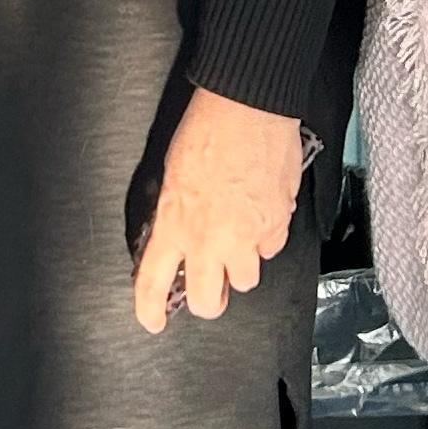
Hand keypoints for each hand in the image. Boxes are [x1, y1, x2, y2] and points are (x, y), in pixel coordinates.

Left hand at [132, 88, 304, 335]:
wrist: (247, 108)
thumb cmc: (206, 131)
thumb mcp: (171, 177)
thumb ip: (174, 216)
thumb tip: (177, 236)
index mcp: (174, 225)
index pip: (154, 283)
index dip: (150, 310)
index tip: (153, 321)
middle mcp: (209, 240)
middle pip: (208, 302)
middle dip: (208, 300)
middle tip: (210, 286)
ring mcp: (246, 237)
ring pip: (245, 279)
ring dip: (240, 265)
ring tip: (237, 238)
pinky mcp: (277, 226)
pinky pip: (271, 249)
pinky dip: (265, 239)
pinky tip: (259, 214)